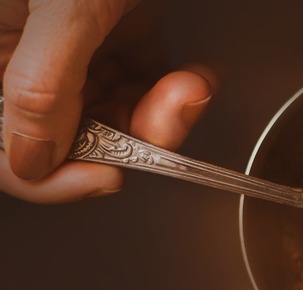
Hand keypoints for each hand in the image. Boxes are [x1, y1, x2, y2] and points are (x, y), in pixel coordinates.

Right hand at [0, 0, 217, 202]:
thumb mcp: (63, 9)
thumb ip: (42, 85)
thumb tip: (32, 161)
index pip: (5, 149)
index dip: (52, 177)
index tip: (107, 175)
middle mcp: (29, 58)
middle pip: (73, 138)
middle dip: (133, 136)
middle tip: (170, 116)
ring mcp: (76, 51)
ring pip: (119, 117)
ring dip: (166, 113)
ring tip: (192, 85)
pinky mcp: (120, 36)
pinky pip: (148, 83)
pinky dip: (180, 88)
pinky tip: (199, 75)